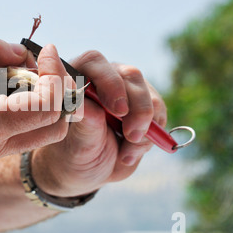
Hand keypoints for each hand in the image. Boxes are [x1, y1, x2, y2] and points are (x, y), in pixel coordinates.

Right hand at [0, 33, 71, 169]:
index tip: (45, 50)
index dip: (56, 74)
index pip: (48, 107)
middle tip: (41, 64)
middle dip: (58, 91)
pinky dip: (25, 111)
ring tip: (16, 73)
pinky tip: (3, 89)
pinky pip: (18, 136)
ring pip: (40, 133)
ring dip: (42, 101)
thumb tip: (23, 53)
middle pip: (55, 127)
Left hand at [31, 49, 166, 196]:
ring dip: (145, 125)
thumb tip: (86, 105)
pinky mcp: (144, 105)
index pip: (94, 62)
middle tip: (132, 135)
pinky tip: (131, 151)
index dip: (110, 82)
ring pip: (149, 94)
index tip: (118, 111)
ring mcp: (126, 90)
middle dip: (137, 107)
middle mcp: (103, 78)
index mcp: (76, 79)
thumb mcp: (78, 145)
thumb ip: (85, 124)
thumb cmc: (74, 153)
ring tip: (127, 151)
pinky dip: (152, 135)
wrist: (88, 170)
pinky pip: (159, 112)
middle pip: (130, 75)